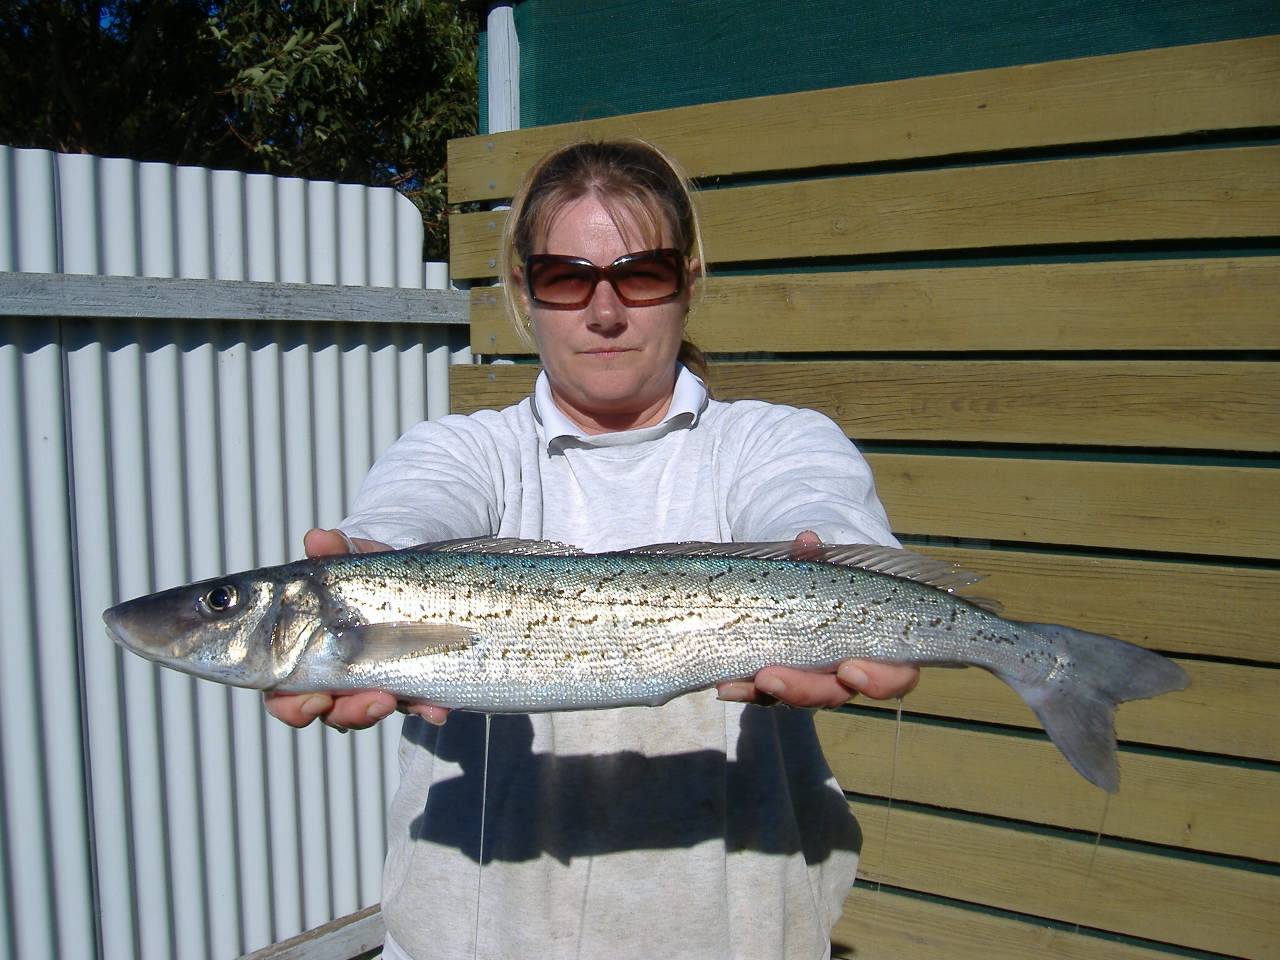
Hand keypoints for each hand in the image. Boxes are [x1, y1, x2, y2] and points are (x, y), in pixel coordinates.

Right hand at [262, 528, 449, 729]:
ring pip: (364, 712)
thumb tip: (318, 538)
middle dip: (345, 713)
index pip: (283, 693)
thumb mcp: (354, 561)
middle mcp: (332, 677)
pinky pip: (412, 705)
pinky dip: (424, 709)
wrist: (410, 577)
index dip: (291, 705)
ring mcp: (370, 684)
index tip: (313, 699)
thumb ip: (336, 552)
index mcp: (303, 654)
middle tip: (367, 702)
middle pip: (325, 712)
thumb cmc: (366, 574)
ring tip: (391, 699)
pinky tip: (436, 710)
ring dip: (375, 711)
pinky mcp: (406, 686)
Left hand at [716, 530, 920, 707]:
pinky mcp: (785, 684)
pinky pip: (768, 694)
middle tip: (772, 678)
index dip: (878, 681)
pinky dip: (746, 689)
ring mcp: (815, 682)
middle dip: (804, 690)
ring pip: (798, 698)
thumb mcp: (829, 568)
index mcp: (878, 649)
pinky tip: (725, 686)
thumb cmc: (834, 584)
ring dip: (769, 693)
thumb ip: (818, 558)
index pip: (894, 677)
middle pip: (835, 695)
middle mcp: (848, 674)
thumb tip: (807, 541)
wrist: (809, 592)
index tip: (850, 669)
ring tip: (741, 682)